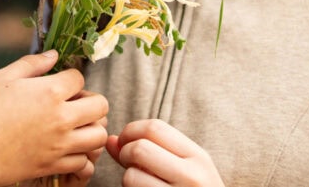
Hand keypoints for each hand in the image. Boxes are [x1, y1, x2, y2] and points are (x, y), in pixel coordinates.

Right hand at [0, 51, 108, 186]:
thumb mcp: (2, 78)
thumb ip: (32, 64)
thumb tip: (53, 55)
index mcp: (50, 92)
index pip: (79, 78)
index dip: (69, 78)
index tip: (59, 83)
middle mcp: (61, 118)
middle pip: (100, 106)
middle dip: (91, 100)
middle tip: (74, 102)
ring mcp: (60, 145)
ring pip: (99, 136)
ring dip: (91, 128)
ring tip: (75, 125)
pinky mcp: (54, 166)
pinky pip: (84, 162)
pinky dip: (80, 154)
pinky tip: (65, 147)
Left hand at [107, 120, 222, 186]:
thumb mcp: (184, 168)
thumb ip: (149, 151)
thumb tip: (110, 140)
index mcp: (198, 157)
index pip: (155, 127)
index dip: (131, 131)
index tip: (125, 142)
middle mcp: (192, 176)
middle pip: (140, 149)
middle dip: (125, 153)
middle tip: (129, 164)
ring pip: (131, 177)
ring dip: (128, 179)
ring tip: (141, 185)